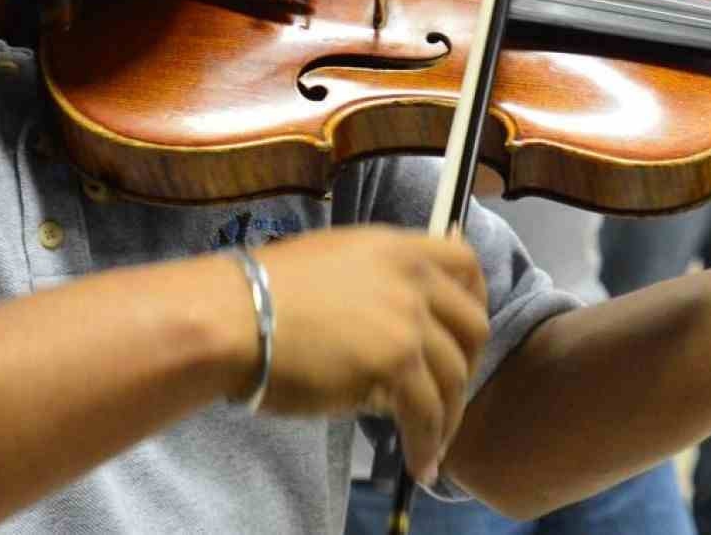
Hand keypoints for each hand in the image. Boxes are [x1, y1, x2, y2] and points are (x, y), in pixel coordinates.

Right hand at [252, 226, 489, 484]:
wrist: (235, 317)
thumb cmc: (263, 292)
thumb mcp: (335, 260)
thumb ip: (377, 277)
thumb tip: (398, 318)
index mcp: (398, 247)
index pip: (466, 263)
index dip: (476, 298)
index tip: (464, 332)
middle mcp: (414, 278)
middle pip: (472, 326)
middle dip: (468, 365)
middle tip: (449, 394)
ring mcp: (408, 320)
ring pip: (454, 377)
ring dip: (449, 418)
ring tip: (434, 445)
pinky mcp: (395, 363)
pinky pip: (426, 413)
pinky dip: (427, 443)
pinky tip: (420, 463)